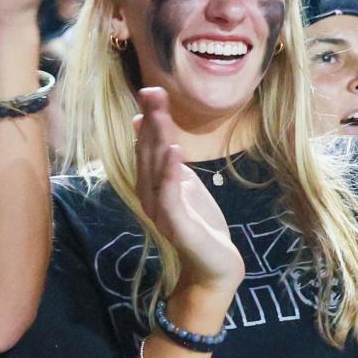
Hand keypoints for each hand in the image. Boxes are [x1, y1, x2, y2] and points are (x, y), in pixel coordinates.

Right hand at [132, 89, 243, 294]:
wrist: (213, 267)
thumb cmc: (200, 224)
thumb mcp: (182, 182)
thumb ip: (165, 157)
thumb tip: (144, 123)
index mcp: (151, 184)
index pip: (146, 145)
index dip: (148, 118)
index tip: (150, 90)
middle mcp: (149, 195)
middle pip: (147, 152)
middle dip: (151, 122)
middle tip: (151, 92)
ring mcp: (160, 210)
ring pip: (154, 170)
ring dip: (157, 140)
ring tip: (160, 114)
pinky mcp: (175, 225)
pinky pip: (169, 195)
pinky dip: (169, 172)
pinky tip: (174, 151)